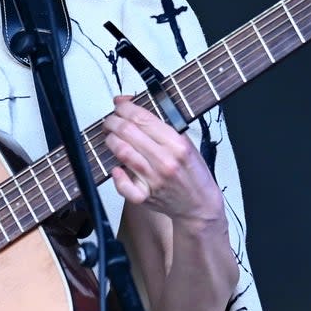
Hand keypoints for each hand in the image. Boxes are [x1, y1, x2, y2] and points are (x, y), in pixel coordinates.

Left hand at [102, 95, 224, 224]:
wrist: (199, 204)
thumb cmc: (192, 173)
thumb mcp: (185, 143)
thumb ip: (161, 125)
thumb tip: (133, 106)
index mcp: (177, 144)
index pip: (143, 118)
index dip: (125, 108)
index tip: (120, 106)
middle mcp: (165, 161)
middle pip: (128, 132)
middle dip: (113, 121)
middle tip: (111, 120)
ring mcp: (153, 179)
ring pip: (122, 152)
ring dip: (111, 140)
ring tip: (111, 137)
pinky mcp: (145, 196)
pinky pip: (124, 186)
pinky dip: (116, 176)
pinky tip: (116, 168)